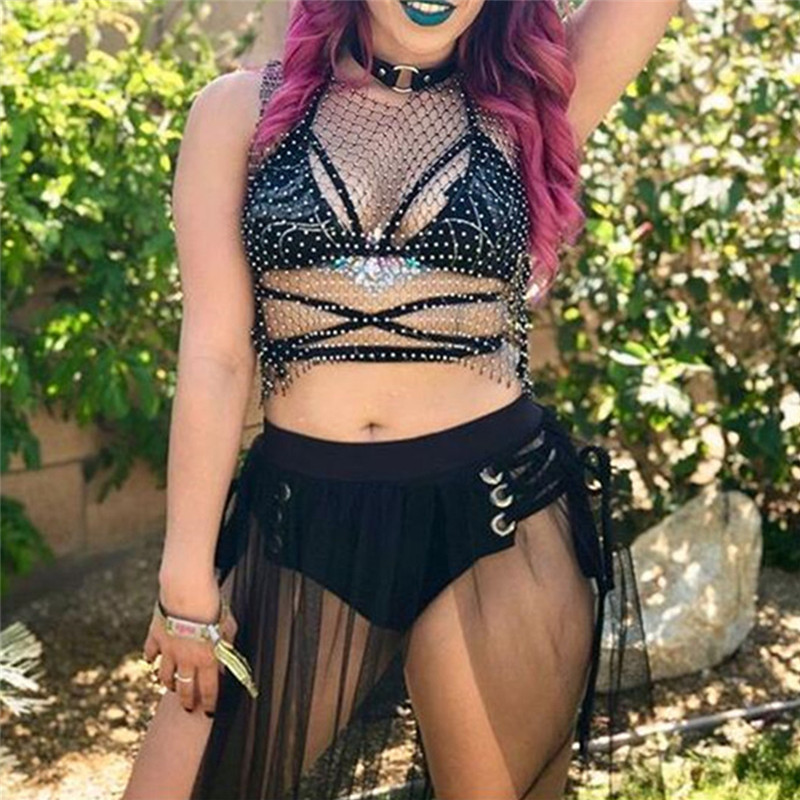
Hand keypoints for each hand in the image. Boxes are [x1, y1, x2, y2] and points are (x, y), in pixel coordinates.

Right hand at [141, 581, 238, 714]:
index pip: (209, 689)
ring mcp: (168, 649)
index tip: (209, 712)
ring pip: (164, 675)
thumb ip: (227, 645)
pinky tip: (151, 662)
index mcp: (207, 658)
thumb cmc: (212, 605)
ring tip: (170, 686)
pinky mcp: (155, 636)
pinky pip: (150, 653)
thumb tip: (227, 660)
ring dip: (168, 683)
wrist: (187, 591)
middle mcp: (185, 659)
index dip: (209, 703)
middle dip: (186, 700)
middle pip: (184, 687)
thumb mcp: (228, 626)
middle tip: (187, 706)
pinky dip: (150, 659)